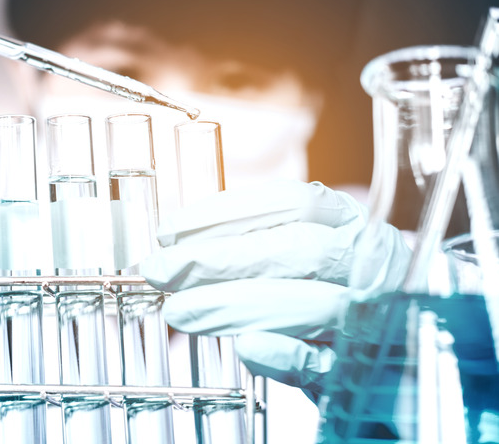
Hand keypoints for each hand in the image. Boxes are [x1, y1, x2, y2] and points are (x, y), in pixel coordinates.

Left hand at [140, 179, 410, 400]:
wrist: (414, 342)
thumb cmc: (341, 287)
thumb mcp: (313, 250)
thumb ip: (263, 239)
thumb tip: (183, 241)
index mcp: (354, 225)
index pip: (294, 203)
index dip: (225, 214)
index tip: (171, 229)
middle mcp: (373, 264)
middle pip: (297, 250)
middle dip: (217, 259)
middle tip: (160, 270)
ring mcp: (376, 317)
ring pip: (312, 304)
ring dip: (236, 305)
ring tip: (180, 311)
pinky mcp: (367, 371)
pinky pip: (330, 363)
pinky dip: (285, 355)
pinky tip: (245, 347)